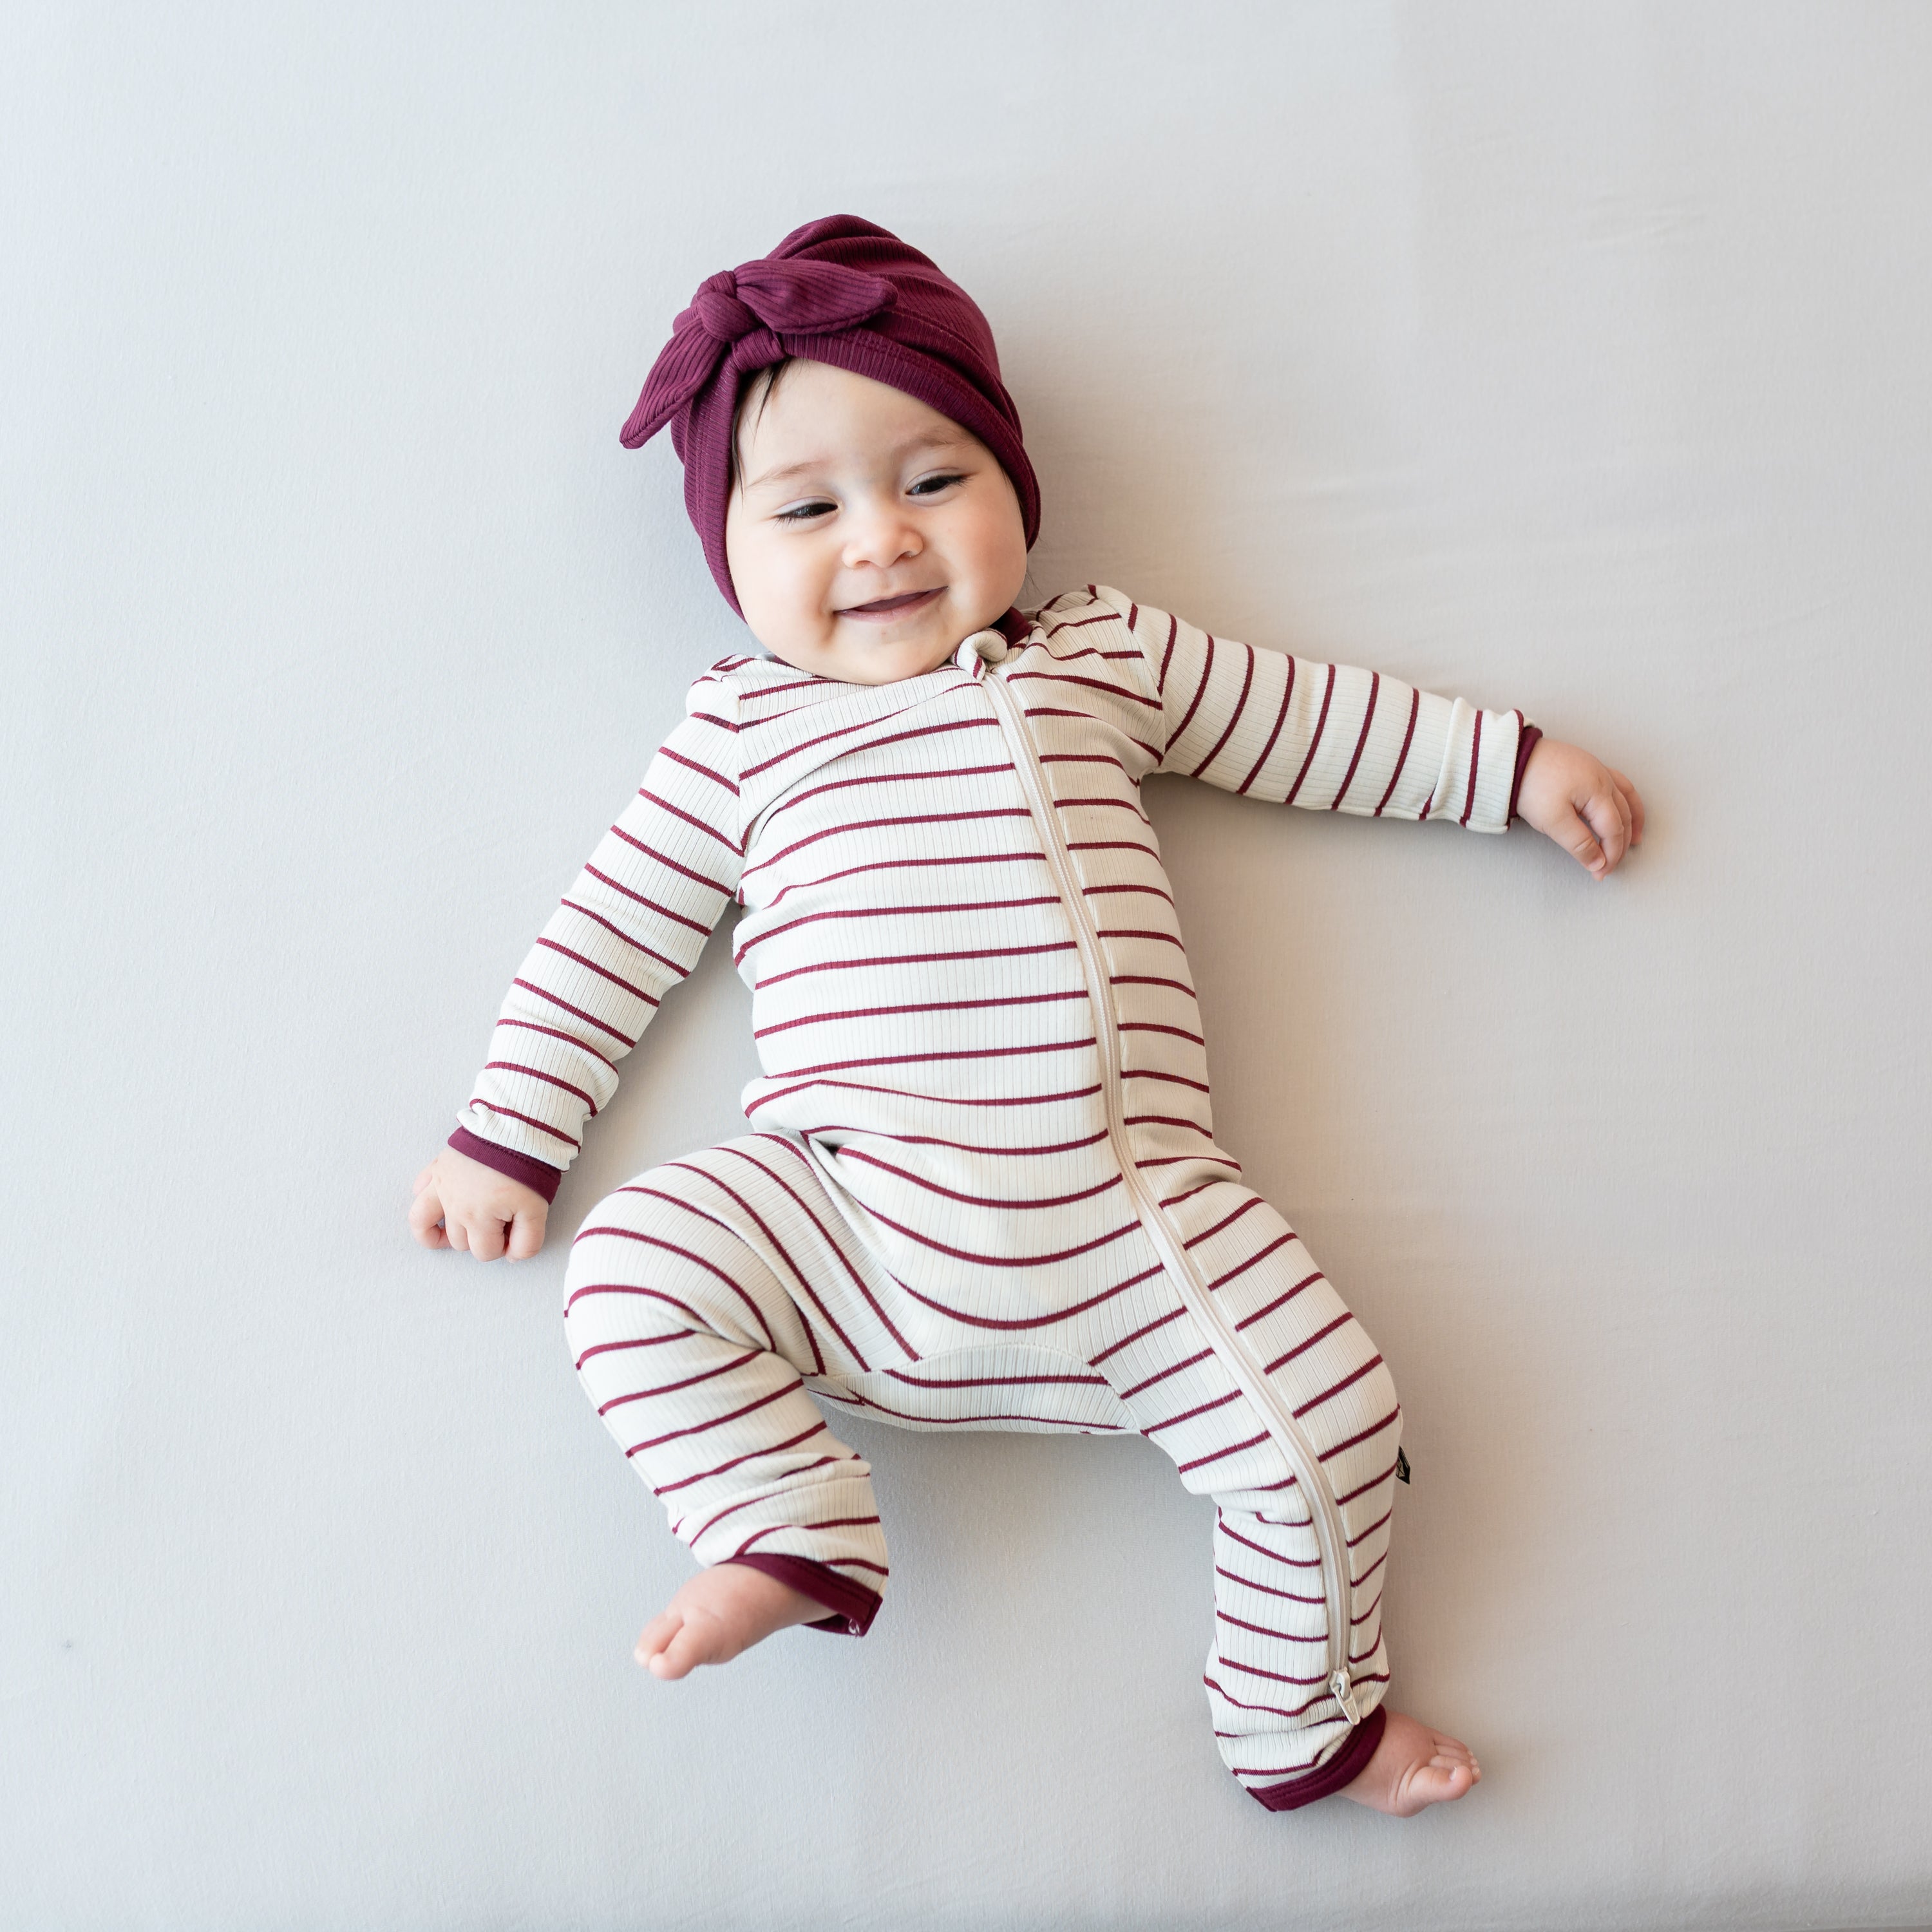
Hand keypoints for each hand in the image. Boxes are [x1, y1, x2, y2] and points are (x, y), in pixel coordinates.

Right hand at [409, 1146, 548, 1260]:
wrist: (516, 1130)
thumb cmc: (527, 1169)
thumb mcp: (536, 1210)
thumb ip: (528, 1242)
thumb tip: (512, 1257)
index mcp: (477, 1218)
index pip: (485, 1253)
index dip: (504, 1247)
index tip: (515, 1232)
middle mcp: (452, 1206)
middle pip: (460, 1242)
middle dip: (481, 1238)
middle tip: (499, 1223)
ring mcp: (441, 1186)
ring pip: (425, 1224)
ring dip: (445, 1231)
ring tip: (461, 1230)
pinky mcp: (437, 1167)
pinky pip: (418, 1190)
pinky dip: (424, 1201)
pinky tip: (439, 1205)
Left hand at [1515, 737, 1644, 879]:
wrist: (1511, 757)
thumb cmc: (1530, 784)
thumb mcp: (1553, 820)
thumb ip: (1578, 843)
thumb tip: (1598, 863)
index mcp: (1599, 791)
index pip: (1613, 830)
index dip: (1611, 854)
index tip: (1600, 873)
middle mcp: (1603, 778)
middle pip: (1623, 816)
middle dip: (1619, 844)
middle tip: (1610, 865)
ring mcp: (1596, 769)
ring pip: (1625, 798)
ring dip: (1632, 821)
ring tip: (1634, 839)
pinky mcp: (1586, 766)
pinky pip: (1617, 784)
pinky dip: (1624, 801)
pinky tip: (1621, 808)